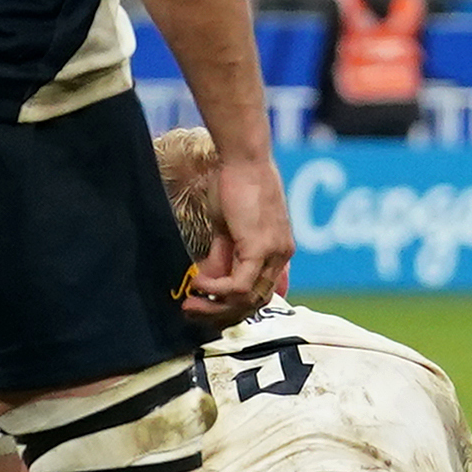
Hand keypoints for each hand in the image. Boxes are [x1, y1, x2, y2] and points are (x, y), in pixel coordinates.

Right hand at [186, 146, 292, 323]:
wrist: (243, 158)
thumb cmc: (234, 184)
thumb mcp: (227, 228)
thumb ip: (222, 257)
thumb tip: (206, 282)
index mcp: (278, 251)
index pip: (261, 293)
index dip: (233, 306)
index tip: (205, 306)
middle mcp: (282, 255)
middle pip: (254, 303)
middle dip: (219, 313)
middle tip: (190, 311)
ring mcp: (274, 253)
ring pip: (247, 300)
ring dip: (214, 306)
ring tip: (190, 301)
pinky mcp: (260, 248)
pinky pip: (240, 286)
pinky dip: (216, 290)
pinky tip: (197, 283)